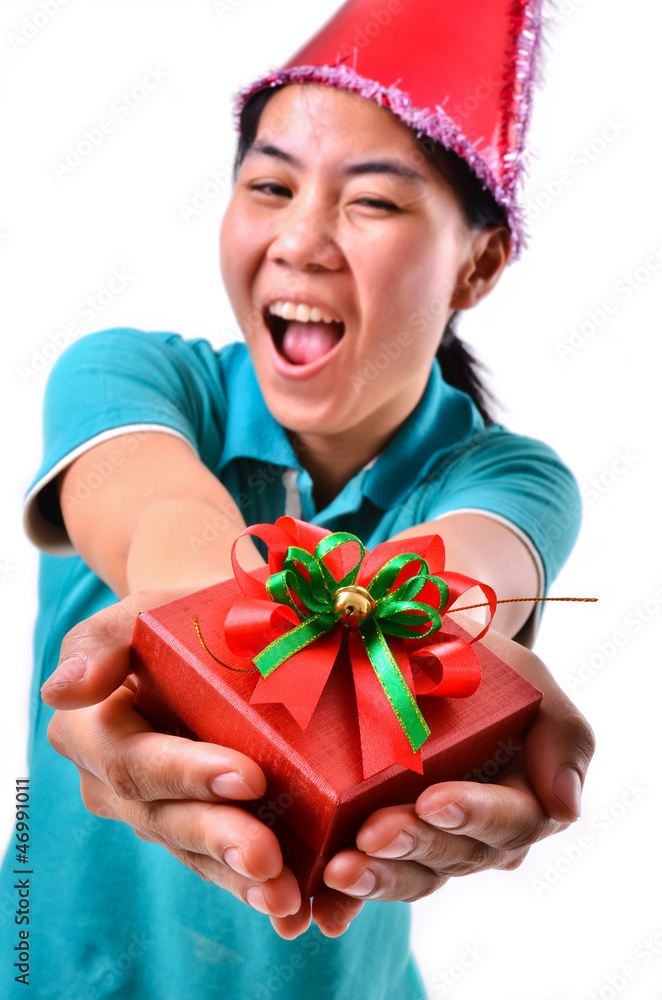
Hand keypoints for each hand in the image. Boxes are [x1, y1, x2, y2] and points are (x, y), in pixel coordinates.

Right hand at [41, 587, 301, 929]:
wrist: (210, 635)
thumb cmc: (175, 617)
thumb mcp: (139, 612)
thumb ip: (100, 642)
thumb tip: (61, 690)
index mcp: (93, 729)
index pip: (133, 760)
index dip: (185, 773)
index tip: (247, 776)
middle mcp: (115, 781)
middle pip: (163, 818)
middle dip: (217, 839)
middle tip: (268, 858)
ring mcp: (155, 809)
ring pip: (192, 852)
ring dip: (237, 879)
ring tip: (286, 898)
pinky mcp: (194, 827)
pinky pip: (217, 862)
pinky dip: (253, 886)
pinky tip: (292, 908)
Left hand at [268, 621, 595, 938]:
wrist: (433, 654)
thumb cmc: (488, 668)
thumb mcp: (530, 680)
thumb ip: (561, 733)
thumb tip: (565, 806)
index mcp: (524, 799)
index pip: (507, 820)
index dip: (471, 815)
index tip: (432, 801)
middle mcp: (481, 835)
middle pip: (454, 855)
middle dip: (411, 845)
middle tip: (370, 835)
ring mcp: (433, 846)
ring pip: (413, 876)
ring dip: (376, 878)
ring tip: (338, 870)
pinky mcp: (388, 847)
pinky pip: (373, 879)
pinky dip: (347, 902)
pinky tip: (323, 912)